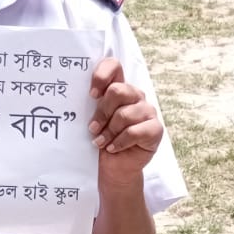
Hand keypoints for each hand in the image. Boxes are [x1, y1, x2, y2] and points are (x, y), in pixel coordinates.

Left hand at [87, 57, 162, 175]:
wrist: (113, 168)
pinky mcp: (155, 129)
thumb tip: (79, 96)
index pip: (114, 65)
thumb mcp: (93, 120)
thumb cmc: (101, 140)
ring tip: (100, 142)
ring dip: (109, 131)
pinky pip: (135, 131)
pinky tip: (113, 148)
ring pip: (125, 114)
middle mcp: (135, 96)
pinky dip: (120, 142)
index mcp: (119, 88)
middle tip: (93, 127)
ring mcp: (147, 111)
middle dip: (102, 111)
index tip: (91, 94)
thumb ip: (91, 105)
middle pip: (118, 90)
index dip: (101, 75)